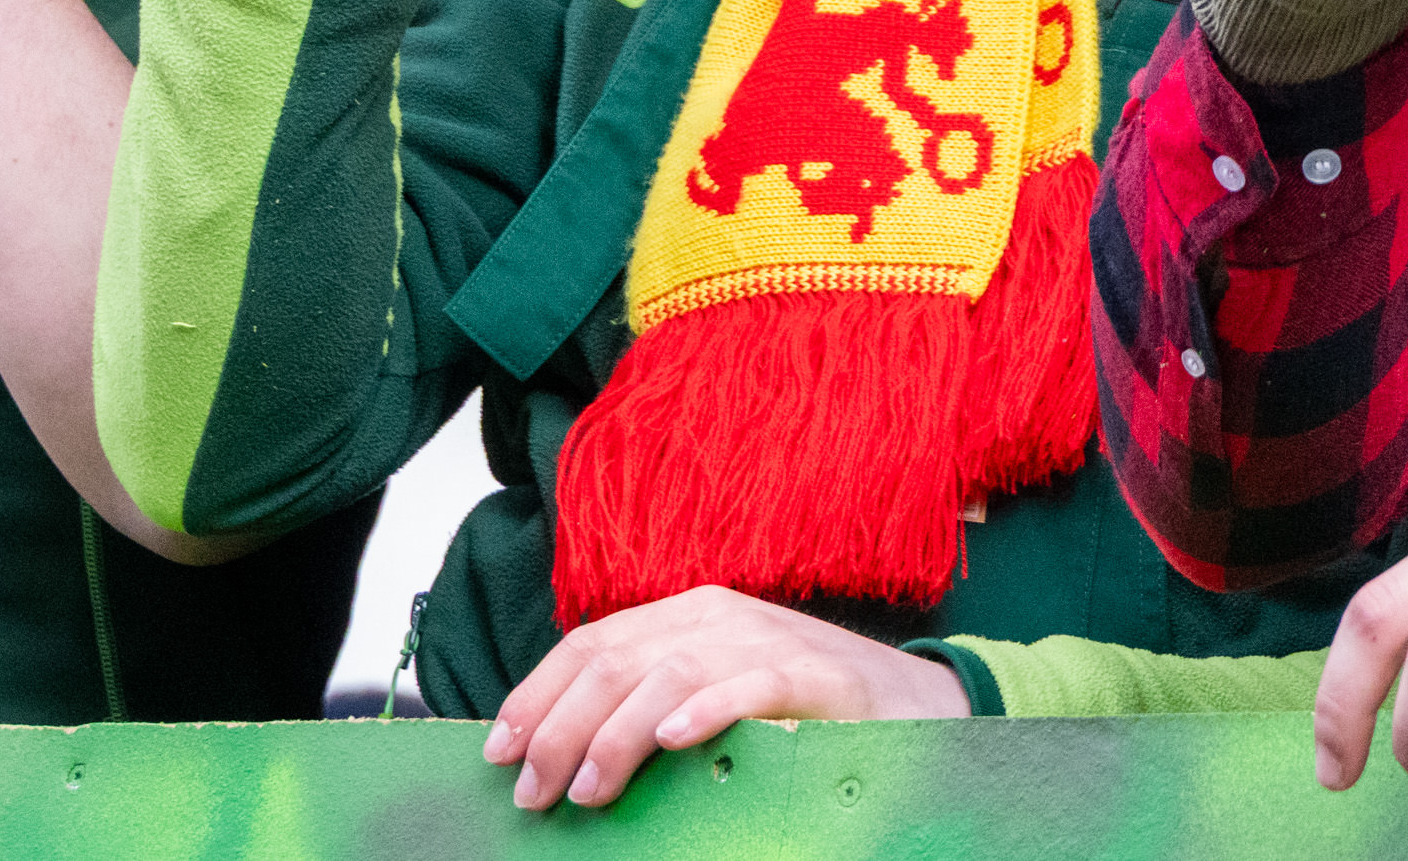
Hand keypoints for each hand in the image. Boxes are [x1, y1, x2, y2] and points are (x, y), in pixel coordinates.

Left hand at [482, 586, 968, 810]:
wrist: (909, 704)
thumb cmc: (797, 710)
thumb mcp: (710, 695)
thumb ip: (647, 704)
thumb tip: (556, 753)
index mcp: (685, 615)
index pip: (589, 643)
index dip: (537, 695)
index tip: (498, 751)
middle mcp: (718, 616)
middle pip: (615, 661)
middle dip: (560, 729)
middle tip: (535, 792)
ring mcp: (767, 640)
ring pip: (669, 673)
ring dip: (616, 735)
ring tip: (589, 790)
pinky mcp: (815, 673)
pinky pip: (752, 683)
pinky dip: (707, 708)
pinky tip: (674, 740)